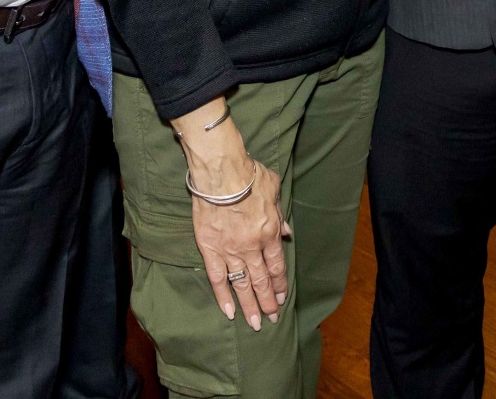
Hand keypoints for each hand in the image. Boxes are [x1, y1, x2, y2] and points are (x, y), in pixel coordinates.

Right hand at [173, 98, 288, 330]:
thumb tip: (286, 232)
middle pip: (262, 280)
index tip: (283, 297)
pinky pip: (217, 277)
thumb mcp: (274, 189)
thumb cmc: (248, 174)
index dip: (281, 283)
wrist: (220, 172)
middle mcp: (251, 246)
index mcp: (269, 232)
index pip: (277, 265)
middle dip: (269, 301)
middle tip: (272, 318)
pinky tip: (229, 312)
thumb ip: (280, 213)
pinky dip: (223, 296)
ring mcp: (230, 250)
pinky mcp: (209, 248)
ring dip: (250, 305)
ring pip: (241, 284)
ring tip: (254, 324)